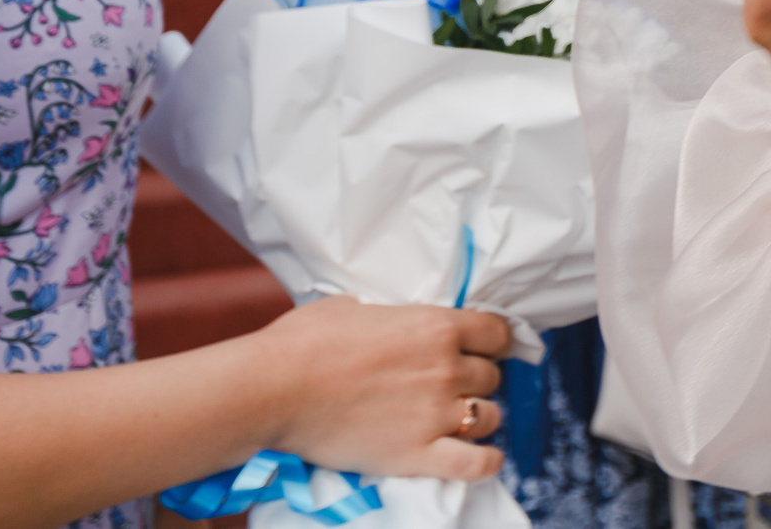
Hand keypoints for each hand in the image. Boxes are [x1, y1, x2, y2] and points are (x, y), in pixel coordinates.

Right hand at [259, 298, 514, 479]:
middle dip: (476, 379)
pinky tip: (484, 458)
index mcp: (436, 326)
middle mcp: (446, 369)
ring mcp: (435, 414)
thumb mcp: (356, 307)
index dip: (492, 341)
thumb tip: (389, 323)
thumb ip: (390, 316)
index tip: (483, 349)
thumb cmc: (305, 340)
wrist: (274, 388)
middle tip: (452, 385)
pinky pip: (475, 464)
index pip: (497, 332)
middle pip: (491, 376)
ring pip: (489, 416)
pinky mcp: (417, 455)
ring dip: (478, 417)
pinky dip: (486, 463)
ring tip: (459, 419)